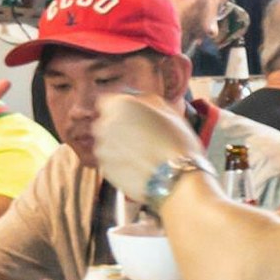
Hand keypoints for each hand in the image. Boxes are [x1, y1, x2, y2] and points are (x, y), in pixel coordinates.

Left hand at [85, 90, 202, 197]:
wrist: (177, 180)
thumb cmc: (177, 144)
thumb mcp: (169, 110)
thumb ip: (146, 100)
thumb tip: (138, 100)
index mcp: (119, 105)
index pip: (108, 101)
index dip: (123, 109)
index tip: (134, 116)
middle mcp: (104, 125)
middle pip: (106, 123)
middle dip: (120, 127)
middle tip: (143, 136)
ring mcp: (103, 150)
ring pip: (108, 143)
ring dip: (120, 146)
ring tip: (144, 154)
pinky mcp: (105, 171)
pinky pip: (110, 162)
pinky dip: (121, 163)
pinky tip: (140, 166)